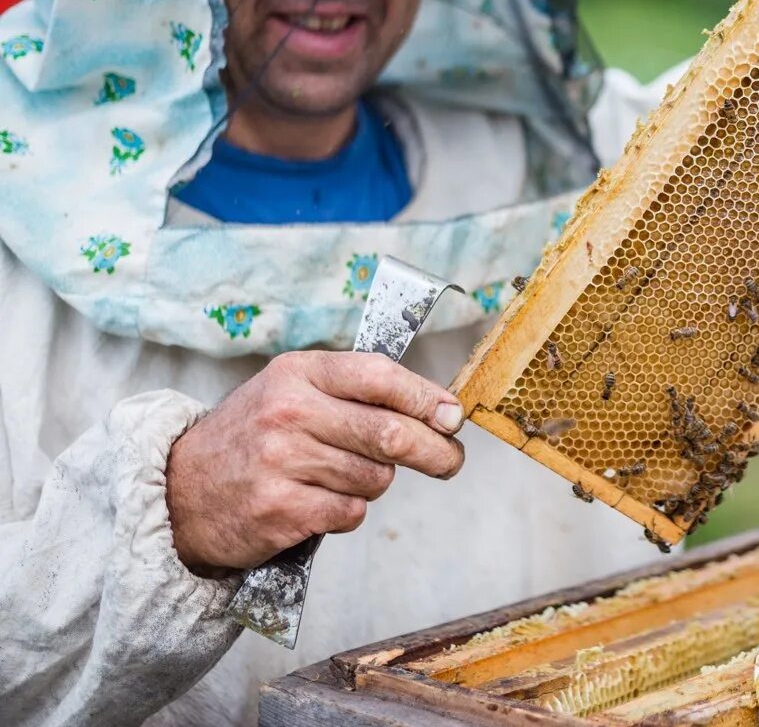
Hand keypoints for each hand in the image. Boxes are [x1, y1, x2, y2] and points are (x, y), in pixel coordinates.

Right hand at [165, 351, 465, 572]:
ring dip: (374, 483)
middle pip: (389, 433)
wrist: (179, 492)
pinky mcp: (279, 509)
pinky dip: (348, 512)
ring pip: (375, 477)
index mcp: (298, 373)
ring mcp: (281, 461)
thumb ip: (356, 394)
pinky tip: (319, 504)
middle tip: (450, 461)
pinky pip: (351, 512)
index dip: (426, 398)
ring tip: (339, 478)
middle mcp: (288, 411)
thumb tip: (441, 412)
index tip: (453, 416)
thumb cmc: (253, 439)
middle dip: (434, 451)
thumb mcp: (292, 393)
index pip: (379, 376)